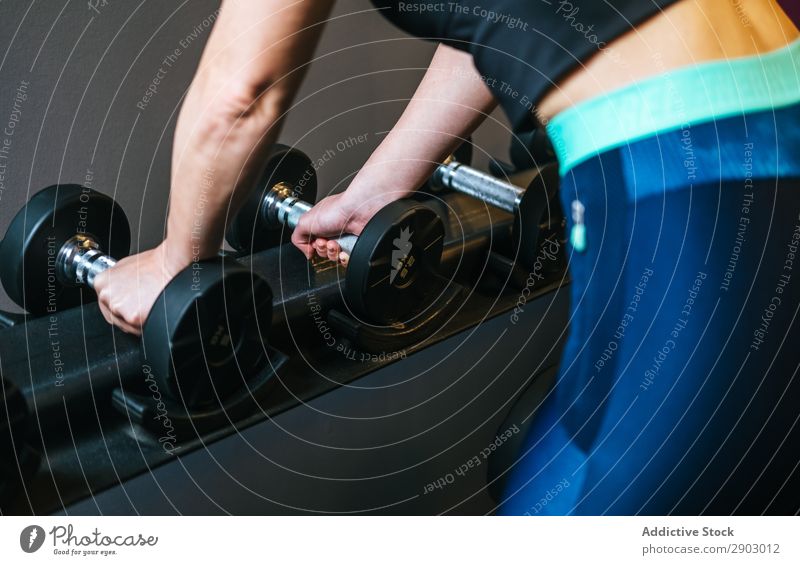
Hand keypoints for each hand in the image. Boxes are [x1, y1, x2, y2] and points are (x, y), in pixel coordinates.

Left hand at [93, 243, 182, 335]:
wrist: (170, 264)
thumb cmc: (155, 264)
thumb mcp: (126, 267)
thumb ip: (115, 282)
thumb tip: (118, 291)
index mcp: (102, 282)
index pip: (105, 304)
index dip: (121, 307)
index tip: (131, 306)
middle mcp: (106, 295)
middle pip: (114, 317)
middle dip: (128, 316)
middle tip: (144, 305)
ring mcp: (118, 307)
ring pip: (126, 325)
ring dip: (137, 322)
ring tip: (151, 306)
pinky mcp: (133, 317)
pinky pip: (138, 329)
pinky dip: (147, 324)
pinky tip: (154, 311)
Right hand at [292, 188, 411, 262]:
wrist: (357, 211)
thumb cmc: (336, 210)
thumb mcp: (304, 222)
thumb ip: (297, 238)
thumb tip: (306, 252)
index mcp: (320, 225)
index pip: (312, 244)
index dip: (311, 246)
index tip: (314, 241)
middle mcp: (332, 232)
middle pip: (323, 253)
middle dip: (322, 249)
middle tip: (325, 240)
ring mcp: (345, 240)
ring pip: (334, 258)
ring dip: (332, 253)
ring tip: (335, 243)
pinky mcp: (355, 247)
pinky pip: (347, 261)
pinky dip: (344, 259)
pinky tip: (344, 251)